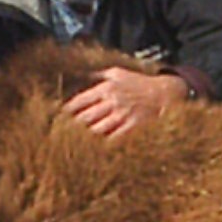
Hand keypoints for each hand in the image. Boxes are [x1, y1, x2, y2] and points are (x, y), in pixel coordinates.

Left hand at [62, 65, 188, 138]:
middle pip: (85, 117)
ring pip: (96, 130)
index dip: (67, 111)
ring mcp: (122, 115)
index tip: (59, 118)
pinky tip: (94, 149)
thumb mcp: (117, 73)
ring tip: (74, 143)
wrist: (163, 93)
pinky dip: (102, 144)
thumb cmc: (138, 83)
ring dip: (84, 137)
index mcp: (106, 87)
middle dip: (72, 126)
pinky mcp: (132, 127)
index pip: (80, 101)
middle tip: (61, 134)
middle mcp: (112, 101)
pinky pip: (113, 138)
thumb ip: (97, 76)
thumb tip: (79, 75)